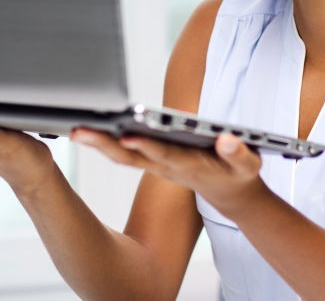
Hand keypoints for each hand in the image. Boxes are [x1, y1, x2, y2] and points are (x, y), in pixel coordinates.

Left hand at [71, 127, 266, 218]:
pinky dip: (106, 144)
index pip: (164, 154)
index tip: (127, 134)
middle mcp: (168, 167)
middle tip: (79, 131)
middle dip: (105, 144)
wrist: (234, 197)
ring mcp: (159, 167)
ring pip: (124, 156)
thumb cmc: (241, 176)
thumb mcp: (248, 165)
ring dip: (99, 144)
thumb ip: (239, 153)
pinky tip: (88, 132)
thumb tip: (227, 139)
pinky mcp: (155, 163)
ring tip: (75, 128)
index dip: (147, 145)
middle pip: (132, 156)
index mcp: (190, 165)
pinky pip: (125, 154)